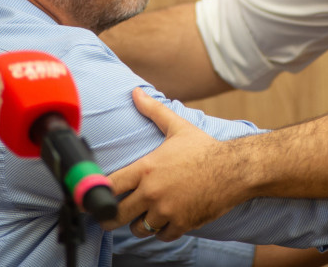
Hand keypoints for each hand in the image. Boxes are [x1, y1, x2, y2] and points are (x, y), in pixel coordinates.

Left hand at [104, 87, 246, 240]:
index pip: (110, 186)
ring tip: (142, 217)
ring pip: (139, 228)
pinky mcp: (182, 223)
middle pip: (117, 215)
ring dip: (139, 224)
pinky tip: (164, 222)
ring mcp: (167, 210)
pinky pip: (162, 236)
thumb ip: (153, 111)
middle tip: (109, 217)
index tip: (93, 197)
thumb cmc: (205, 148)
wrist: (234, 169)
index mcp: (147, 168)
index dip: (98, 193)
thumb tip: (135, 92)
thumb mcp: (177, 127)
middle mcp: (152, 191)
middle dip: (110, 217)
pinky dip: (161, 232)